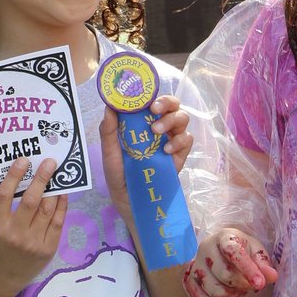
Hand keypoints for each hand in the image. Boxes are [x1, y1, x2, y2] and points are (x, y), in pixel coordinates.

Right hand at [0, 157, 66, 293]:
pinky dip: (61, 205)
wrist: (4, 275)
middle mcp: (16, 234)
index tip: (22, 160)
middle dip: (41, 179)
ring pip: (47, 210)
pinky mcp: (48, 248)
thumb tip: (12, 177)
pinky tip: (63, 193)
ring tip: (57, 173)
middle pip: (31, 201)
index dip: (14, 176)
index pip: (4, 196)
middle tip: (49, 162)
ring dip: (54, 189)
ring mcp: (33, 242)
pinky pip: (57, 222)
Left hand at [100, 98, 192, 222]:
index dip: (150, 94)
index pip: (150, 101)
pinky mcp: (180, 155)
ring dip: (171, 120)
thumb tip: (109, 107)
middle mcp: (158, 128)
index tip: (142, 97)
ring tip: (157, 132)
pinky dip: (179, 141)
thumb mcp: (109, 155)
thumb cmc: (119, 177)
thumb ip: (108, 132)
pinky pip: (187, 139)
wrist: (132, 202)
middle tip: (154, 110)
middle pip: (172, 104)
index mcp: (141, 123)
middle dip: (166, 102)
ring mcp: (171, 140)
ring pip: (182, 118)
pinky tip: (167, 150)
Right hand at [183, 228, 278, 296]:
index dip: (248, 269)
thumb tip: (272, 276)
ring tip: (239, 291)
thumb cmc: (242, 252)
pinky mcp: (190, 281)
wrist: (222, 255)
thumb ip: (263, 264)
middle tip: (250, 286)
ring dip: (232, 296)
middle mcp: (205, 248)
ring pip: (214, 290)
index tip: (260, 284)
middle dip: (242, 285)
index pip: (233, 251)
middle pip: (224, 274)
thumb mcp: (255, 253)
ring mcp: (195, 265)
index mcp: (224, 237)